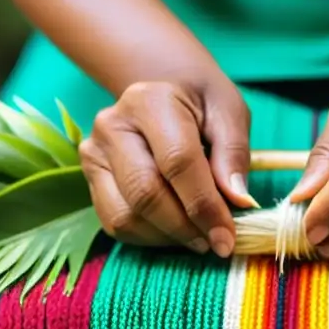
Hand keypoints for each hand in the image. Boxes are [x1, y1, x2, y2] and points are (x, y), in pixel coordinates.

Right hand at [78, 75, 256, 256]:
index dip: (204, 205)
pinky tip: (174, 230)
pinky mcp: (90, 177)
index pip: (177, 162)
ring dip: (167, 237)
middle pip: (145, 194)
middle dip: (185, 228)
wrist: (163, 87)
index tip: (227, 236)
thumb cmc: (200, 101)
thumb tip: (238, 201)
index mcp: (150, 102)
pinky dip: (148, 237)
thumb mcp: (228, 112)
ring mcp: (95, 153)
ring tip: (198, 235)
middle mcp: (113, 126)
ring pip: (125, 215)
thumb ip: (233, 154)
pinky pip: (114, 222)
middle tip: (215, 242)